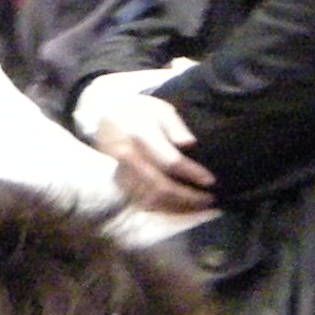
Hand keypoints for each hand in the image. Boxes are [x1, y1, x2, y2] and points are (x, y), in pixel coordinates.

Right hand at [87, 94, 216, 217]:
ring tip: (198, 204)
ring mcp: (120, 171)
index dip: (192, 173)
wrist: (103, 114)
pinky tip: (179, 205)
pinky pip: (142, 200)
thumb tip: (189, 144)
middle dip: (187, 196)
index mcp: (140, 134)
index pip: (170, 161)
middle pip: (161, 185)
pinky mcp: (117, 180)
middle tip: (209, 199)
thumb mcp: (159, 108)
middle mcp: (128, 155)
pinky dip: (162, 206)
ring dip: (177, 205)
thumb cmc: (138, 110)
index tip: (211, 181)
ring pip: (151, 198)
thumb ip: (175, 126)